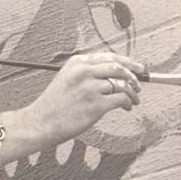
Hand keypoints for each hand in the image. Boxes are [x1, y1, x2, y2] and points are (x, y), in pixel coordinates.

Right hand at [23, 52, 143, 145]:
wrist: (40, 122)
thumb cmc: (52, 105)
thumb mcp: (66, 79)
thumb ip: (86, 73)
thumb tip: (113, 75)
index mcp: (77, 63)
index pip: (109, 57)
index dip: (128, 62)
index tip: (137, 67)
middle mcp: (84, 72)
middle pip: (120, 68)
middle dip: (134, 76)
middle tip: (139, 84)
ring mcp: (91, 88)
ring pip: (123, 84)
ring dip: (133, 92)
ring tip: (134, 99)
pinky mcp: (97, 104)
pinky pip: (121, 99)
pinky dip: (128, 103)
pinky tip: (127, 107)